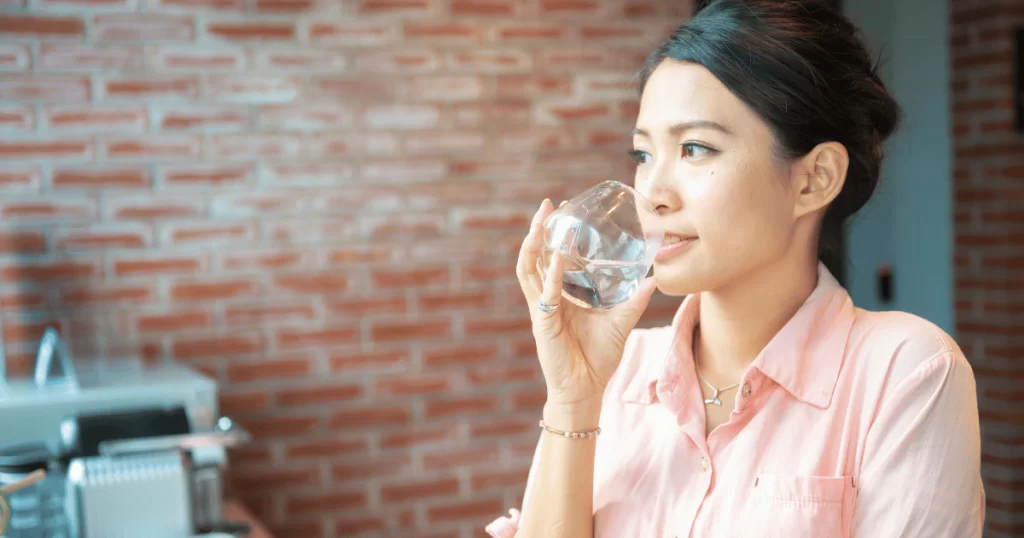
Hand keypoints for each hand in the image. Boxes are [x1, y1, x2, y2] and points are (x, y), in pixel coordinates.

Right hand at [516, 199, 658, 405]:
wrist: (586, 389)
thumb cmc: (598, 358)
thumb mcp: (620, 323)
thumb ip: (633, 301)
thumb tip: (654, 279)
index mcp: (561, 296)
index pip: (550, 258)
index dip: (552, 235)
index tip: (562, 210)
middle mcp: (547, 299)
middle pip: (534, 258)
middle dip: (537, 230)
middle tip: (547, 206)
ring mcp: (543, 311)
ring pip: (529, 271)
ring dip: (534, 246)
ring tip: (541, 225)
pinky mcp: (543, 324)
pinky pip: (545, 296)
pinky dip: (551, 277)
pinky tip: (557, 261)